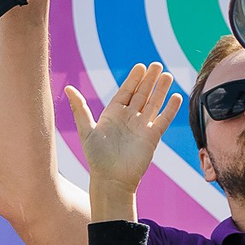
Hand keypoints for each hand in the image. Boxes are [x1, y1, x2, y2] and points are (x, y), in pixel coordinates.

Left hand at [65, 62, 183, 202]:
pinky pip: (163, 120)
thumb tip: (68, 87)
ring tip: (167, 75)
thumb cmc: (97, 157)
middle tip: (157, 64)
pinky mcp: (152, 137)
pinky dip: (170, 109)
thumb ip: (79, 108)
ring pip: (154, 104)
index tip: (140, 66)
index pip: (126, 92)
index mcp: (113, 114)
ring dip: (161, 90)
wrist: (112, 179)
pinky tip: (176, 97)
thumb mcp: (87, 130)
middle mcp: (129, 118)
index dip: (134, 79)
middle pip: (142, 94)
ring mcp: (142, 127)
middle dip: (149, 80)